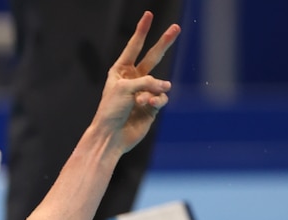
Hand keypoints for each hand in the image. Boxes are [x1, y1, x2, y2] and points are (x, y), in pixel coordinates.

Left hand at [91, 11, 180, 154]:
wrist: (111, 136)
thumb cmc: (111, 110)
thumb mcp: (125, 88)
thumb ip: (147, 81)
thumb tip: (166, 87)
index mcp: (120, 71)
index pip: (133, 46)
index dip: (142, 30)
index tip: (148, 14)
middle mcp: (133, 80)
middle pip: (153, 57)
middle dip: (163, 43)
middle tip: (176, 28)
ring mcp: (143, 93)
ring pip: (159, 83)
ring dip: (153, 91)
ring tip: (141, 101)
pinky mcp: (152, 107)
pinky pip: (161, 98)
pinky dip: (156, 101)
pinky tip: (147, 106)